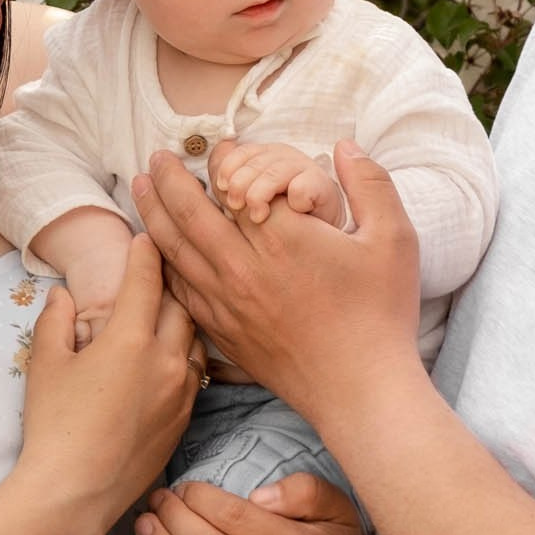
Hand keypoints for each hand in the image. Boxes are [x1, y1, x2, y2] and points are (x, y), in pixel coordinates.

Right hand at [18, 232, 202, 529]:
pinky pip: (194, 374)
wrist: (74, 493)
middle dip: (171, 283)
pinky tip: (169, 357)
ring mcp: (181, 392)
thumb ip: (55, 320)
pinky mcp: (185, 419)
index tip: (145, 236)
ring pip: (194, 340)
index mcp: (131, 339)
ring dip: (183, 321)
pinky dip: (184, 356)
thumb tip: (63, 295)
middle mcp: (166, 360)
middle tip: (161, 269)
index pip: (147, 279)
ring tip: (169, 311)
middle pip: (181, 305)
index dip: (145, 252)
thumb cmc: (54, 425)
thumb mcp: (45, 363)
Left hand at [131, 141, 420, 430]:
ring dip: (154, 214)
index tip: (218, 145)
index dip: (225, 160)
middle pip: (191, 213)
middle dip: (169, 180)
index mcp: (283, 237)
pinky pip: (181, 289)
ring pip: (176, 250)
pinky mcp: (224, 331)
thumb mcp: (394, 239)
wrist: (360, 390)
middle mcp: (245, 266)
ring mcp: (229, 302)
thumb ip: (371, 184)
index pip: (238, 184)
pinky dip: (163, 263)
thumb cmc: (381, 314)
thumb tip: (347, 145)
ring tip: (140, 189)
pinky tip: (156, 250)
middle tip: (156, 158)